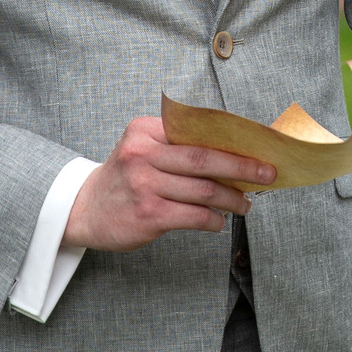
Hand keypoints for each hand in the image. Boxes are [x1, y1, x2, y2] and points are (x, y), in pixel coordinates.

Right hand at [63, 116, 275, 251]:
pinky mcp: (148, 214)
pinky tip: (219, 221)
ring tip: (245, 203)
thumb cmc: (124, 178)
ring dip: (232, 198)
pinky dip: (213, 219)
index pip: (196, 132)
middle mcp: (143, 154)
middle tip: (267, 174)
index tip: (257, 149)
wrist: (84, 209)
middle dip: (242, 167)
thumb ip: (177, 146)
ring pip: (204, 190)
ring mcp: (145, 185)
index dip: (231, 142)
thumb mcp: (142, 149)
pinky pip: (194, 216)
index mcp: (144, 130)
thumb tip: (232, 154)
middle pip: (205, 159)